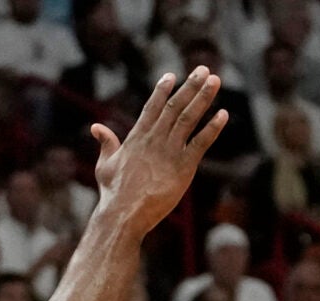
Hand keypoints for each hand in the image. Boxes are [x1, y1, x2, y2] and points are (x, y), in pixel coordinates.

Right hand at [91, 70, 227, 228]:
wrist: (124, 213)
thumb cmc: (113, 193)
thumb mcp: (105, 165)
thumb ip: (106, 143)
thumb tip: (96, 127)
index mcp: (137, 137)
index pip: (152, 107)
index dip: (163, 90)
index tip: (172, 75)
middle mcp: (154, 139)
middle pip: (175, 106)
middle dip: (190, 86)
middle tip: (203, 69)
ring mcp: (169, 151)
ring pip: (189, 117)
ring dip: (203, 97)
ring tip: (215, 81)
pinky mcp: (183, 167)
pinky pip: (201, 143)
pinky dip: (213, 128)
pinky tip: (223, 114)